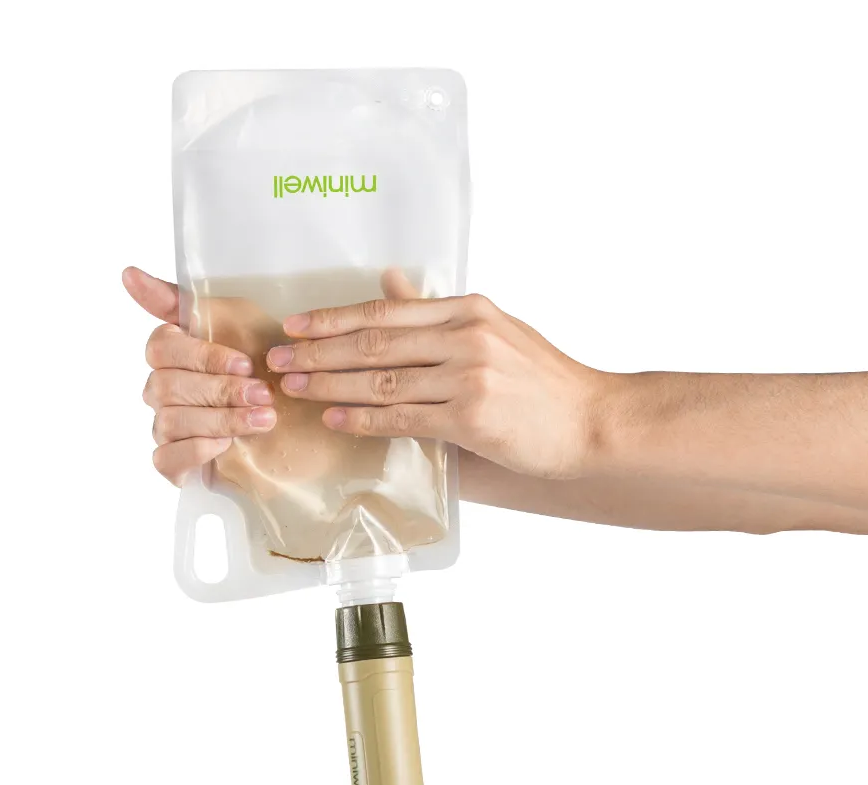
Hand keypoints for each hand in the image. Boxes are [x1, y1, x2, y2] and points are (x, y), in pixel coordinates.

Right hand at [123, 266, 277, 484]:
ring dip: (221, 419)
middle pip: (165, 385)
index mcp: (172, 354)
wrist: (300, 428)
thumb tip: (127, 273)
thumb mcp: (238, 323)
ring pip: (170, 421)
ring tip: (263, 419)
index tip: (245, 363)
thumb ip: (181, 301)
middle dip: (220, 390)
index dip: (203, 356)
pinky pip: (166, 459)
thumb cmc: (267, 371)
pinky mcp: (175, 464)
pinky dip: (197, 450)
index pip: (160, 347)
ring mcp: (165, 428)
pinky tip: (227, 445)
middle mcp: (162, 390)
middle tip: (263, 394)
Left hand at [267, 277, 610, 479]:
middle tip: (276, 362)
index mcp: (467, 309)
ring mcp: (468, 377)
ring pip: (383, 380)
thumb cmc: (543, 383)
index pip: (385, 310)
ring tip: (293, 390)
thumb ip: (438, 311)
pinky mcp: (471, 418)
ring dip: (330, 385)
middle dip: (318, 352)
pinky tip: (335, 417)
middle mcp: (465, 336)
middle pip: (375, 341)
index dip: (333, 319)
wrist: (591, 421)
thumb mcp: (494, 329)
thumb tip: (391, 281)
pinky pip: (403, 418)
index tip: (294, 326)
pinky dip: (364, 418)